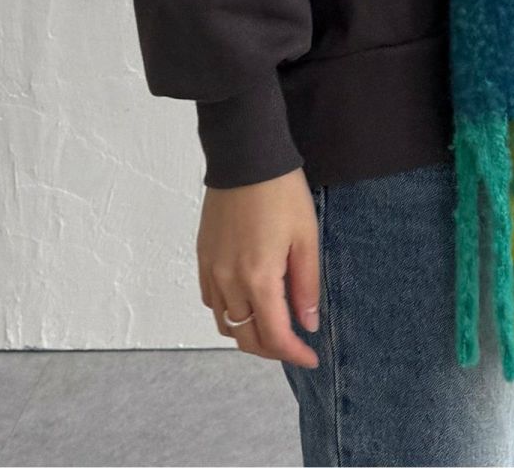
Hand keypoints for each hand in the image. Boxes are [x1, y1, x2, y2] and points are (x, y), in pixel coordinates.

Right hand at [197, 166, 320, 368]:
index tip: (311, 358)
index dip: (294, 354)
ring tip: (272, 326)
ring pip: (225, 322)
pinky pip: (210, 300)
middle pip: (245, 337)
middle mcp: (228, 280)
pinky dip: (228, 312)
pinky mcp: (202, 256)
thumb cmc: (280, 192)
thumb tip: (306, 323)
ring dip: (248, 332)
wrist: (245, 157)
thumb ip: (306, 285)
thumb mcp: (306, 237)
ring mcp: (211, 269)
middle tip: (294, 346)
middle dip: (271, 349)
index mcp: (258, 278)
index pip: (274, 336)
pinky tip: (246, 302)